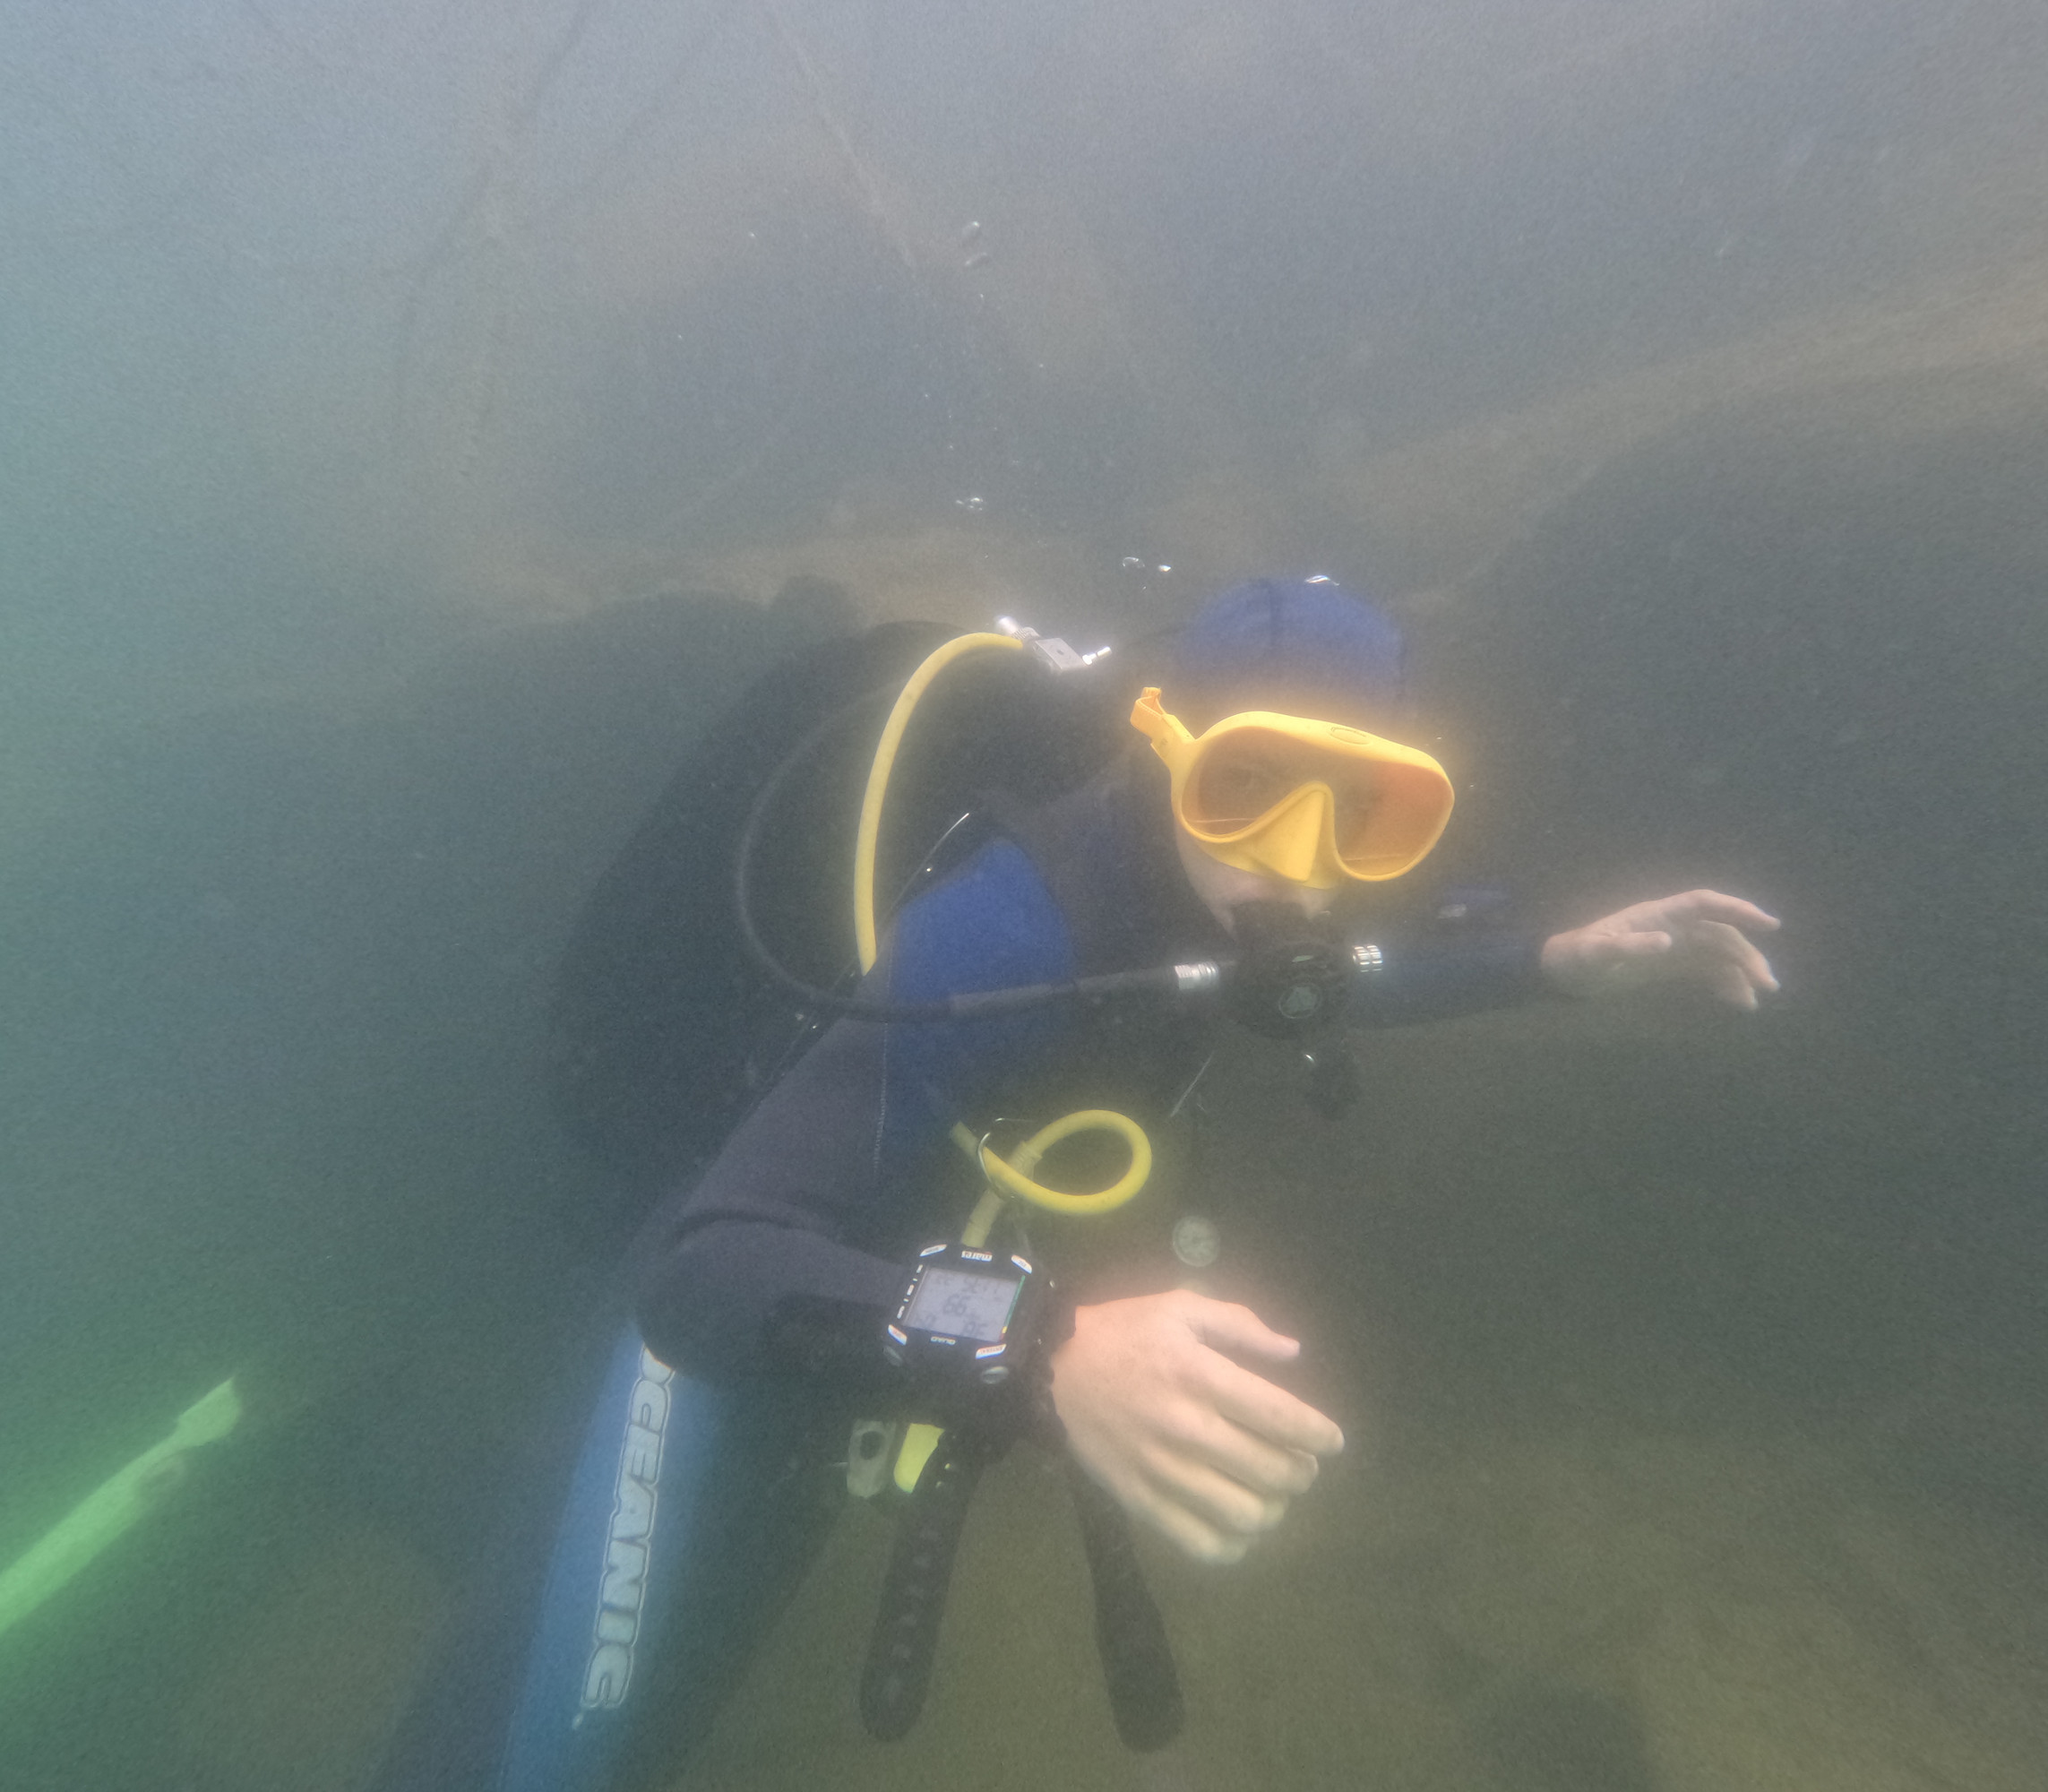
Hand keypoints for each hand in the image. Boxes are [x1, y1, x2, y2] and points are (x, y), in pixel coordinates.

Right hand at [1050, 1290, 1344, 1564]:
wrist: (1049, 1368)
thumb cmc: (1122, 1332)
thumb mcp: (1179, 1307)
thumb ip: (1239, 1324)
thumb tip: (1292, 1351)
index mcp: (1201, 1375)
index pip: (1283, 1418)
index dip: (1320, 1435)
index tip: (1331, 1441)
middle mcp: (1188, 1427)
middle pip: (1273, 1471)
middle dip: (1302, 1472)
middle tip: (1300, 1464)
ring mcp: (1162, 1470)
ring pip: (1244, 1514)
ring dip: (1273, 1509)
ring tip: (1270, 1495)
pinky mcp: (1139, 1500)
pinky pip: (1200, 1543)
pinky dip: (1232, 1544)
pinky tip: (1236, 1524)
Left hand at [1539, 888, 1780, 1008]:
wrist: (1562, 972)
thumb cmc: (1575, 957)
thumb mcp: (1595, 954)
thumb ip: (1628, 947)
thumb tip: (1667, 942)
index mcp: (1657, 914)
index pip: (1704, 903)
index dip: (1737, 909)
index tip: (1769, 924)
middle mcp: (1671, 926)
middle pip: (1720, 932)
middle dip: (1747, 953)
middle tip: (1768, 983)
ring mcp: (1674, 945)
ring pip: (1719, 952)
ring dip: (1742, 970)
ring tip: (1757, 997)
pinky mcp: (1671, 966)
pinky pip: (1707, 970)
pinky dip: (1726, 983)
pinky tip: (1740, 1002)